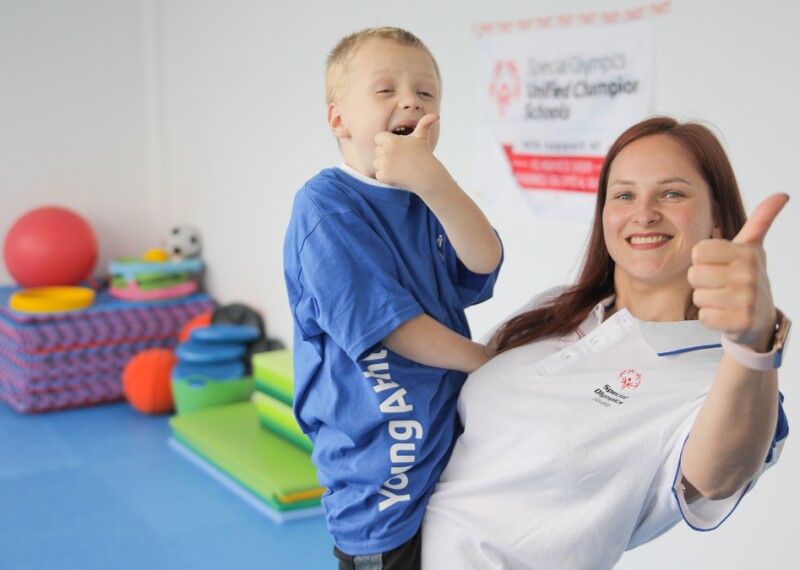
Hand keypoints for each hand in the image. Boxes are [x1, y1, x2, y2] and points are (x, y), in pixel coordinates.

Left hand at [374, 114, 441, 190]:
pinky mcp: (383, 176)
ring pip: (376, 163)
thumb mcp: (422, 137)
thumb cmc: (424, 155)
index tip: (397, 148)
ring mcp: (384, 164)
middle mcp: (386, 151)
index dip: (385, 143)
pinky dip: (386, 177)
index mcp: (391, 140)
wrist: (427, 176)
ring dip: (385, 166)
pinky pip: (379, 175)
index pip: (378, 138)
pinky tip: (398, 176)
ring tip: (400, 167)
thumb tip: (436, 115)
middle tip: (401, 159)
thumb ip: (424, 123)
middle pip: (377, 151)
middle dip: (386, 155)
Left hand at [688, 193, 788, 348]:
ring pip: (698, 296)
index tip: (720, 265)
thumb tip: (782, 194)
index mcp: (747, 253)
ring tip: (725, 299)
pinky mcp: (740, 322)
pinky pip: (704, 317)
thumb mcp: (753, 248)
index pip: (698, 252)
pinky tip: (726, 315)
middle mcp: (749, 275)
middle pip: (695, 274)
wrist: (759, 319)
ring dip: (707, 300)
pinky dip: (711, 318)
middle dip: (703, 282)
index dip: (703, 261)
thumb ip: (761, 220)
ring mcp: (746, 300)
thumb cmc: (747, 277)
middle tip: (722, 285)